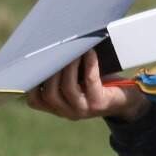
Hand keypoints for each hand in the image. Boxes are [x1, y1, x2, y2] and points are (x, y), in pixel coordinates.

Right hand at [26, 50, 150, 121]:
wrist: (125, 100)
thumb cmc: (96, 83)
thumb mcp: (75, 80)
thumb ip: (60, 71)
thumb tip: (48, 44)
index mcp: (56, 107)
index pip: (34, 101)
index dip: (30, 84)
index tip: (32, 64)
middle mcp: (67, 112)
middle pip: (49, 94)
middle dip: (51, 70)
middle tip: (55, 51)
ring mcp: (83, 109)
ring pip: (68, 88)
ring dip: (69, 66)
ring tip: (73, 49)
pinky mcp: (99, 103)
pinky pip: (90, 81)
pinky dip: (89, 64)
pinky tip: (89, 52)